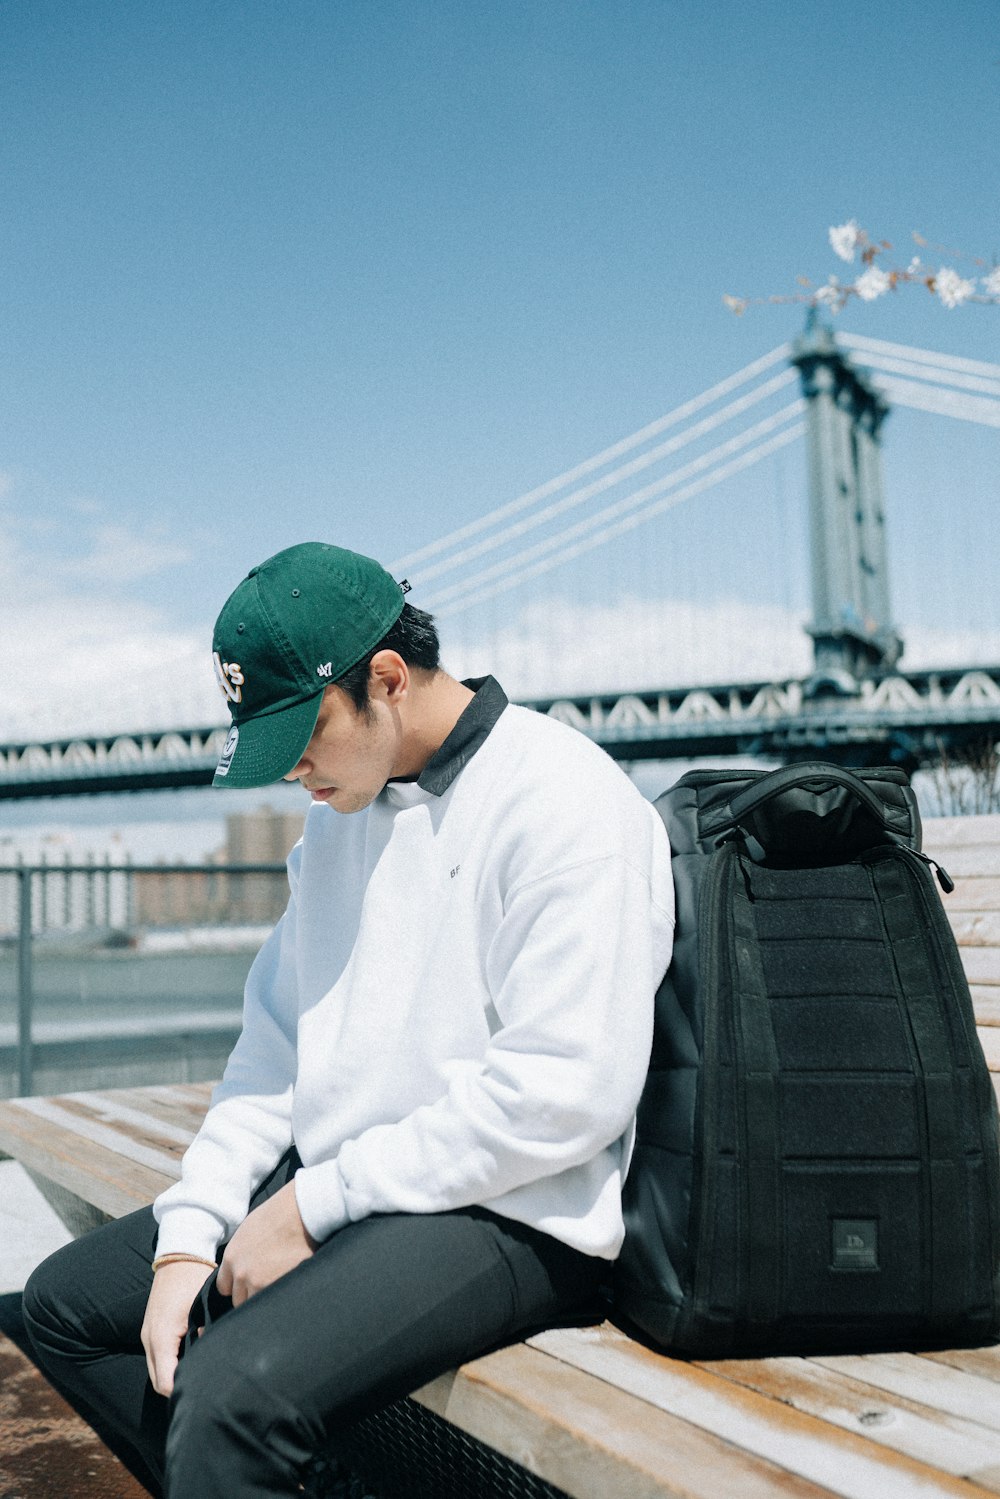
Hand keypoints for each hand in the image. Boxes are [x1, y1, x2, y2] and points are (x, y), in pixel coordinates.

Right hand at [141, 1260, 214, 1397]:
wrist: (180, 1254)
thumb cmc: (195, 1278)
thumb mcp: (203, 1308)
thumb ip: (206, 1335)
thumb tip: (215, 1360)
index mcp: (162, 1336)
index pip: (166, 1382)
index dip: (183, 1391)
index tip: (204, 1393)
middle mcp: (149, 1339)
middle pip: (158, 1382)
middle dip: (178, 1389)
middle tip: (204, 1389)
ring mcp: (147, 1335)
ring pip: (156, 1371)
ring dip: (173, 1376)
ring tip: (199, 1376)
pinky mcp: (150, 1330)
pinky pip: (157, 1358)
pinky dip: (169, 1365)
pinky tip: (190, 1361)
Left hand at [216, 1181, 316, 1307]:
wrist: (303, 1210)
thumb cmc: (280, 1213)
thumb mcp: (250, 1229)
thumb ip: (241, 1253)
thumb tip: (243, 1266)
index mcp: (232, 1256)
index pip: (224, 1287)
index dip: (238, 1285)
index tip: (249, 1282)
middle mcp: (241, 1273)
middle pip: (239, 1300)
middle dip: (251, 1294)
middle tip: (268, 1282)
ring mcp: (259, 1283)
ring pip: (256, 1304)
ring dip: (266, 1297)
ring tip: (280, 1282)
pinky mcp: (279, 1287)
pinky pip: (274, 1303)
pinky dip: (280, 1297)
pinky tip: (289, 1284)